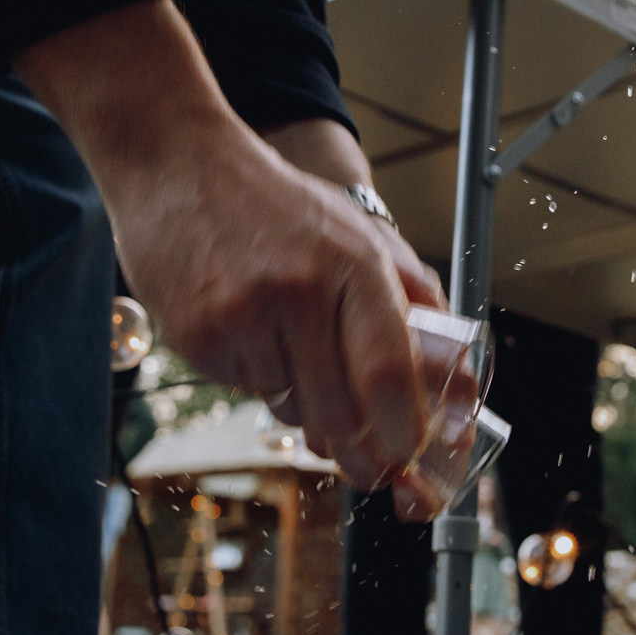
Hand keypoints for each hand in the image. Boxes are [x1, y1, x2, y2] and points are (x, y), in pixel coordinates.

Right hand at [14, 0, 432, 504]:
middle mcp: (300, 289)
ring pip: (293, 410)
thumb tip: (457, 373)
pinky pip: (247, 390)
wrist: (178, 164)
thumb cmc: (277, 205)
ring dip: (308, 411)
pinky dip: (259, 380)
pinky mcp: (199, 336)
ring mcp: (243, 315)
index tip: (411, 456)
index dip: (405, 431)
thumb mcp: (357, 230)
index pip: (390, 372)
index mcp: (353, 261)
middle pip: (342, 413)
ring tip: (295, 357)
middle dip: (363, 456)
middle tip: (371, 469)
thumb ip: (412, 292)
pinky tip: (250, 333)